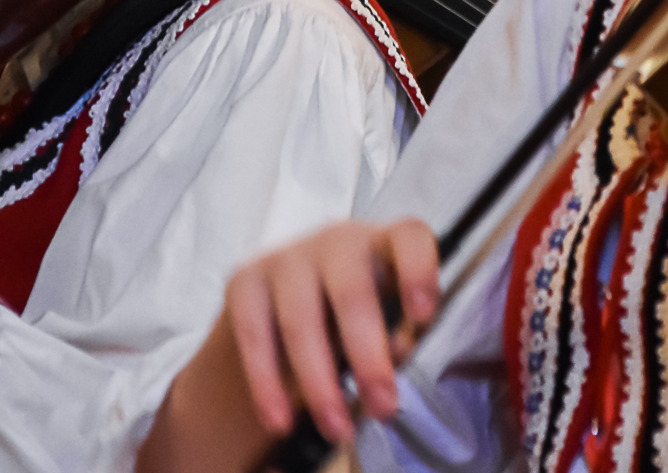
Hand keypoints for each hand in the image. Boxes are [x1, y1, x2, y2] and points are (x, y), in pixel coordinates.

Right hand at [226, 219, 439, 443]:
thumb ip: (400, 336)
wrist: (286, 308)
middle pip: (352, 292)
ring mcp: (288, 257)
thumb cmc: (355, 316)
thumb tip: (397, 356)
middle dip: (368, 356)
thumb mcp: (387, 321)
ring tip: (337, 428)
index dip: (418, 271)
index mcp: (386, 244)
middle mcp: (337, 241)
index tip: (422, 315)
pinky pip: (254, 335)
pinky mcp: (245, 281)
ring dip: (320, 384)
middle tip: (382, 406)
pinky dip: (268, 384)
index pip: (409, 238)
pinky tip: (282, 420)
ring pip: (301, 321)